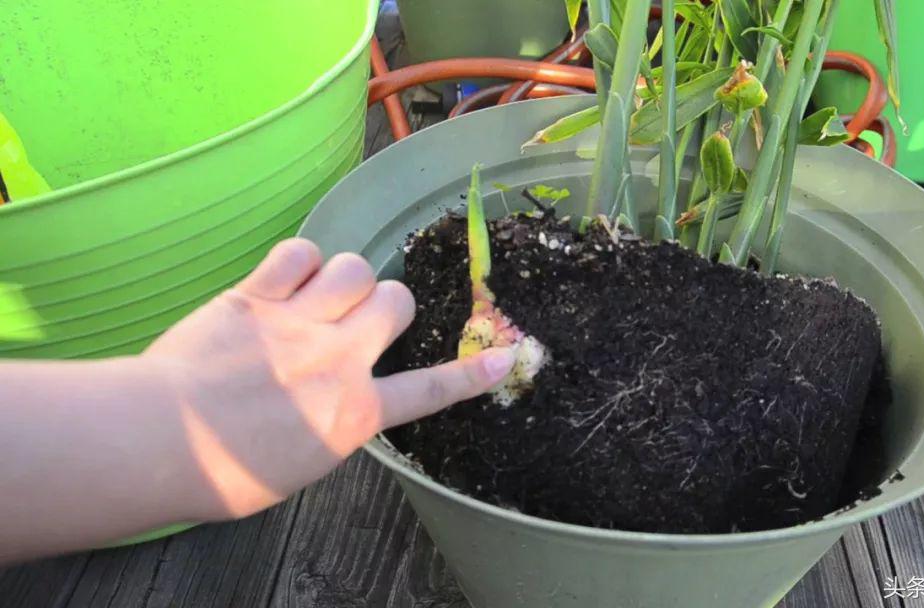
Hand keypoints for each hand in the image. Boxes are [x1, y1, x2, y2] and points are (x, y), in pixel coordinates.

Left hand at [145, 239, 513, 519]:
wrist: (165, 441)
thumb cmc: (226, 471)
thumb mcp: (302, 463)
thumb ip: (333, 422)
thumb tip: (335, 401)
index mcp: (356, 413)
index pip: (430, 389)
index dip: (472, 373)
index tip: (504, 357)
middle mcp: (340, 359)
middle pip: (397, 302)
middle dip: (388, 305)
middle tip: (363, 319)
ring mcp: (300, 323)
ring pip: (355, 268)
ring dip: (347, 278)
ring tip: (323, 292)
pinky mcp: (257, 297)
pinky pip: (299, 253)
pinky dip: (300, 260)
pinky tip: (287, 276)